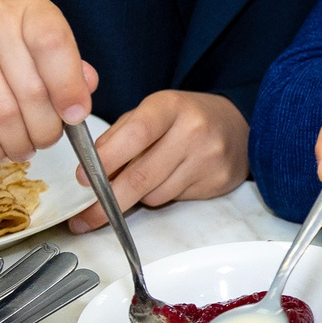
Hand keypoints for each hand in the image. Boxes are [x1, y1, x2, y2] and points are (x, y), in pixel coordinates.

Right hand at [0, 0, 97, 164]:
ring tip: (25, 148)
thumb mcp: (36, 46)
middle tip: (47, 139)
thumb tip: (86, 90)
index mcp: (30, 9)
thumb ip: (68, 66)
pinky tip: (1, 151)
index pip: (53, 43)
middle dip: (46, 128)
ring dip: (20, 142)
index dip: (68, 85)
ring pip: (2, 113)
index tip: (76, 115)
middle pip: (30, 89)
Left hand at [67, 91, 246, 231]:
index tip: (83, 178)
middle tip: (86, 216)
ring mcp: (208, 158)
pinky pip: (173, 201)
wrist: (238, 127)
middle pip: (141, 176)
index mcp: (170, 106)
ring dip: (138, 196)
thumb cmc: (185, 119)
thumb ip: (119, 136)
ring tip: (145, 179)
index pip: (135, 134)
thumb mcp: (151, 113)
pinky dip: (161, 196)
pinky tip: (170, 180)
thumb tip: (91, 170)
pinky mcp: (217, 182)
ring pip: (154, 195)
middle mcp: (193, 130)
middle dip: (108, 200)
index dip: (106, 159)